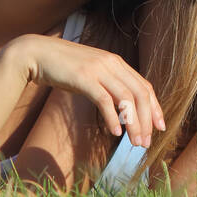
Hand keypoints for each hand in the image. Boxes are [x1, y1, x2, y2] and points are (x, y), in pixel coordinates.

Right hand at [15, 36, 163, 147]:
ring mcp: (98, 69)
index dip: (155, 108)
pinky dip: (113, 117)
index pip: (144, 86)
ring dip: (134, 123)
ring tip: (135, 142)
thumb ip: (108, 86)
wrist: (36, 54)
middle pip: (140, 93)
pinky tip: (116, 132)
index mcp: (117, 63)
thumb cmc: (63, 68)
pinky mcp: (83, 77)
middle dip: (147, 119)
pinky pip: (104, 100)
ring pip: (126, 98)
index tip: (160, 127)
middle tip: (147, 142)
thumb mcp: (92, 75)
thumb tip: (122, 108)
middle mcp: (112, 63)